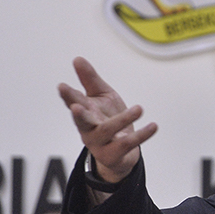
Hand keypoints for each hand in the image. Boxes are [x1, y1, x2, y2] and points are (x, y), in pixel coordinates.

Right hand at [57, 57, 156, 181]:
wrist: (122, 151)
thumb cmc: (108, 118)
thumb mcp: (101, 96)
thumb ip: (90, 79)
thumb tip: (77, 59)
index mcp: (85, 112)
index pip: (74, 102)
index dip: (68, 95)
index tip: (62, 86)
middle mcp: (88, 128)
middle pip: (81, 122)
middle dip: (78, 115)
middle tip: (76, 107)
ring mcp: (99, 143)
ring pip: (107, 131)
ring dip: (122, 120)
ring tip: (139, 108)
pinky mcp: (113, 154)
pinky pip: (127, 144)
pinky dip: (141, 135)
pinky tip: (153, 126)